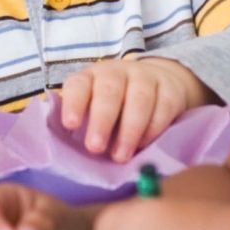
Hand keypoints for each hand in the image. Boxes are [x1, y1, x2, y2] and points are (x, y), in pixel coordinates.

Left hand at [58, 56, 210, 161]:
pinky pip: (163, 107)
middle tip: (95, 148)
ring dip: (129, 129)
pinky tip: (144, 146)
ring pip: (139, 99)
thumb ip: (80, 123)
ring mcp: (146, 78)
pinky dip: (154, 128)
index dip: (74, 103)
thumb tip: (59, 148)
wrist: (159, 82)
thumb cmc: (115, 105)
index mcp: (91, 77)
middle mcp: (118, 73)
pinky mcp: (170, 89)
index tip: (70, 124)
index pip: (79, 85)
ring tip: (120, 156)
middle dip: (101, 120)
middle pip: (109, 91)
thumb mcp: (93, 107)